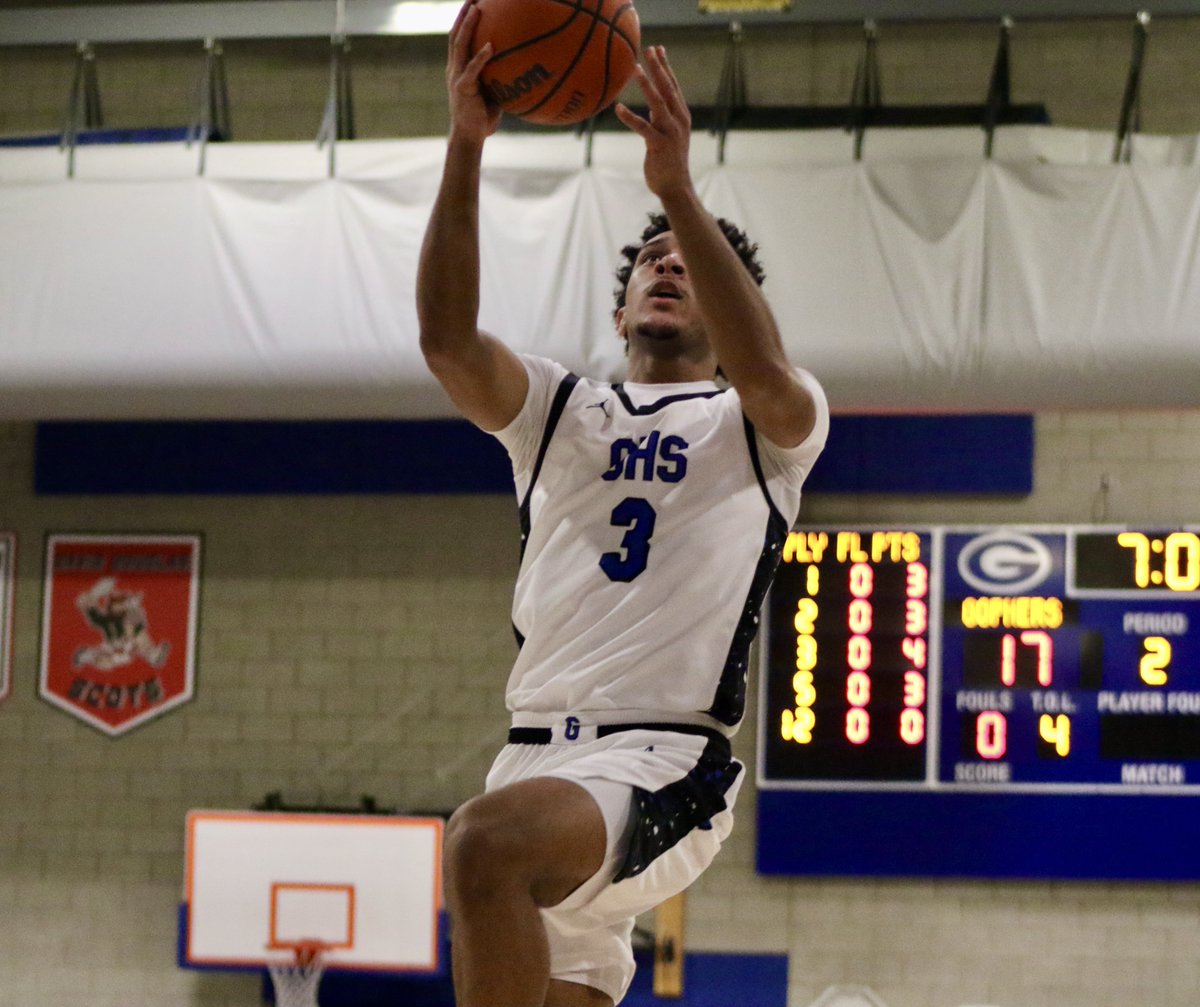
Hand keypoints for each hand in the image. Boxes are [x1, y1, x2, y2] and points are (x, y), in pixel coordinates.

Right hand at [446, 0, 501, 141]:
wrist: (471, 137)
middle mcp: (455, 67)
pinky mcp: (462, 88)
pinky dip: (480, 57)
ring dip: (467, 26)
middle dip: (463, 13)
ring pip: (459, 45)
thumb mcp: (495, 92)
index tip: (476, 2)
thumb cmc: (485, 116)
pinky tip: (491, 46)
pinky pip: (472, 69)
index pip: (461, 37)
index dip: (466, 18)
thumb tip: (525, 64)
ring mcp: (456, 76)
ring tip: (476, 9)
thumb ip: (502, 76)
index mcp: (460, 67)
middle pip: (456, 33)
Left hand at [614, 46, 693, 202]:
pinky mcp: (659, 145)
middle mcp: (678, 121)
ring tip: (635, 69)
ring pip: (658, 104)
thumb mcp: (669, 135)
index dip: (666, 67)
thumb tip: (653, 106)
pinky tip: (618, 108)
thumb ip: (662, 119)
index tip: (658, 49)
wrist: (676, 187)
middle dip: (659, 68)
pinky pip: (643, 128)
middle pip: (668, 89)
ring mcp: (670, 133)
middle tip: (649, 49)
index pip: (673, 86)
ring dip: (646, 85)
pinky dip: (630, 118)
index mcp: (681, 116)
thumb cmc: (669, 161)